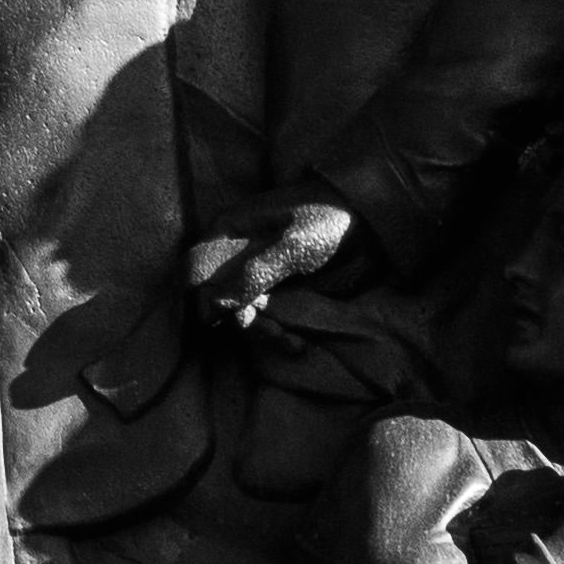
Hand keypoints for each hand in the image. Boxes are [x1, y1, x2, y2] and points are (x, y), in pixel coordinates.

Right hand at [188, 195, 348, 330]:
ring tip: (293, 342)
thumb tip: (213, 304)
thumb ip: (255, 272)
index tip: (228, 321)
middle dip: (240, 321)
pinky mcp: (275, 290)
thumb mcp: (293, 245)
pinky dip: (276, 333)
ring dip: (261, 331)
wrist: (368, 222)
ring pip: (239, 312)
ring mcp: (254, 273)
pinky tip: (297, 343)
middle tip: (275, 332)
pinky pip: (263, 317)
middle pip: (215, 297)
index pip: (195, 270)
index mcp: (228, 230)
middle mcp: (233, 253)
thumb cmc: (328, 220)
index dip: (203, 298)